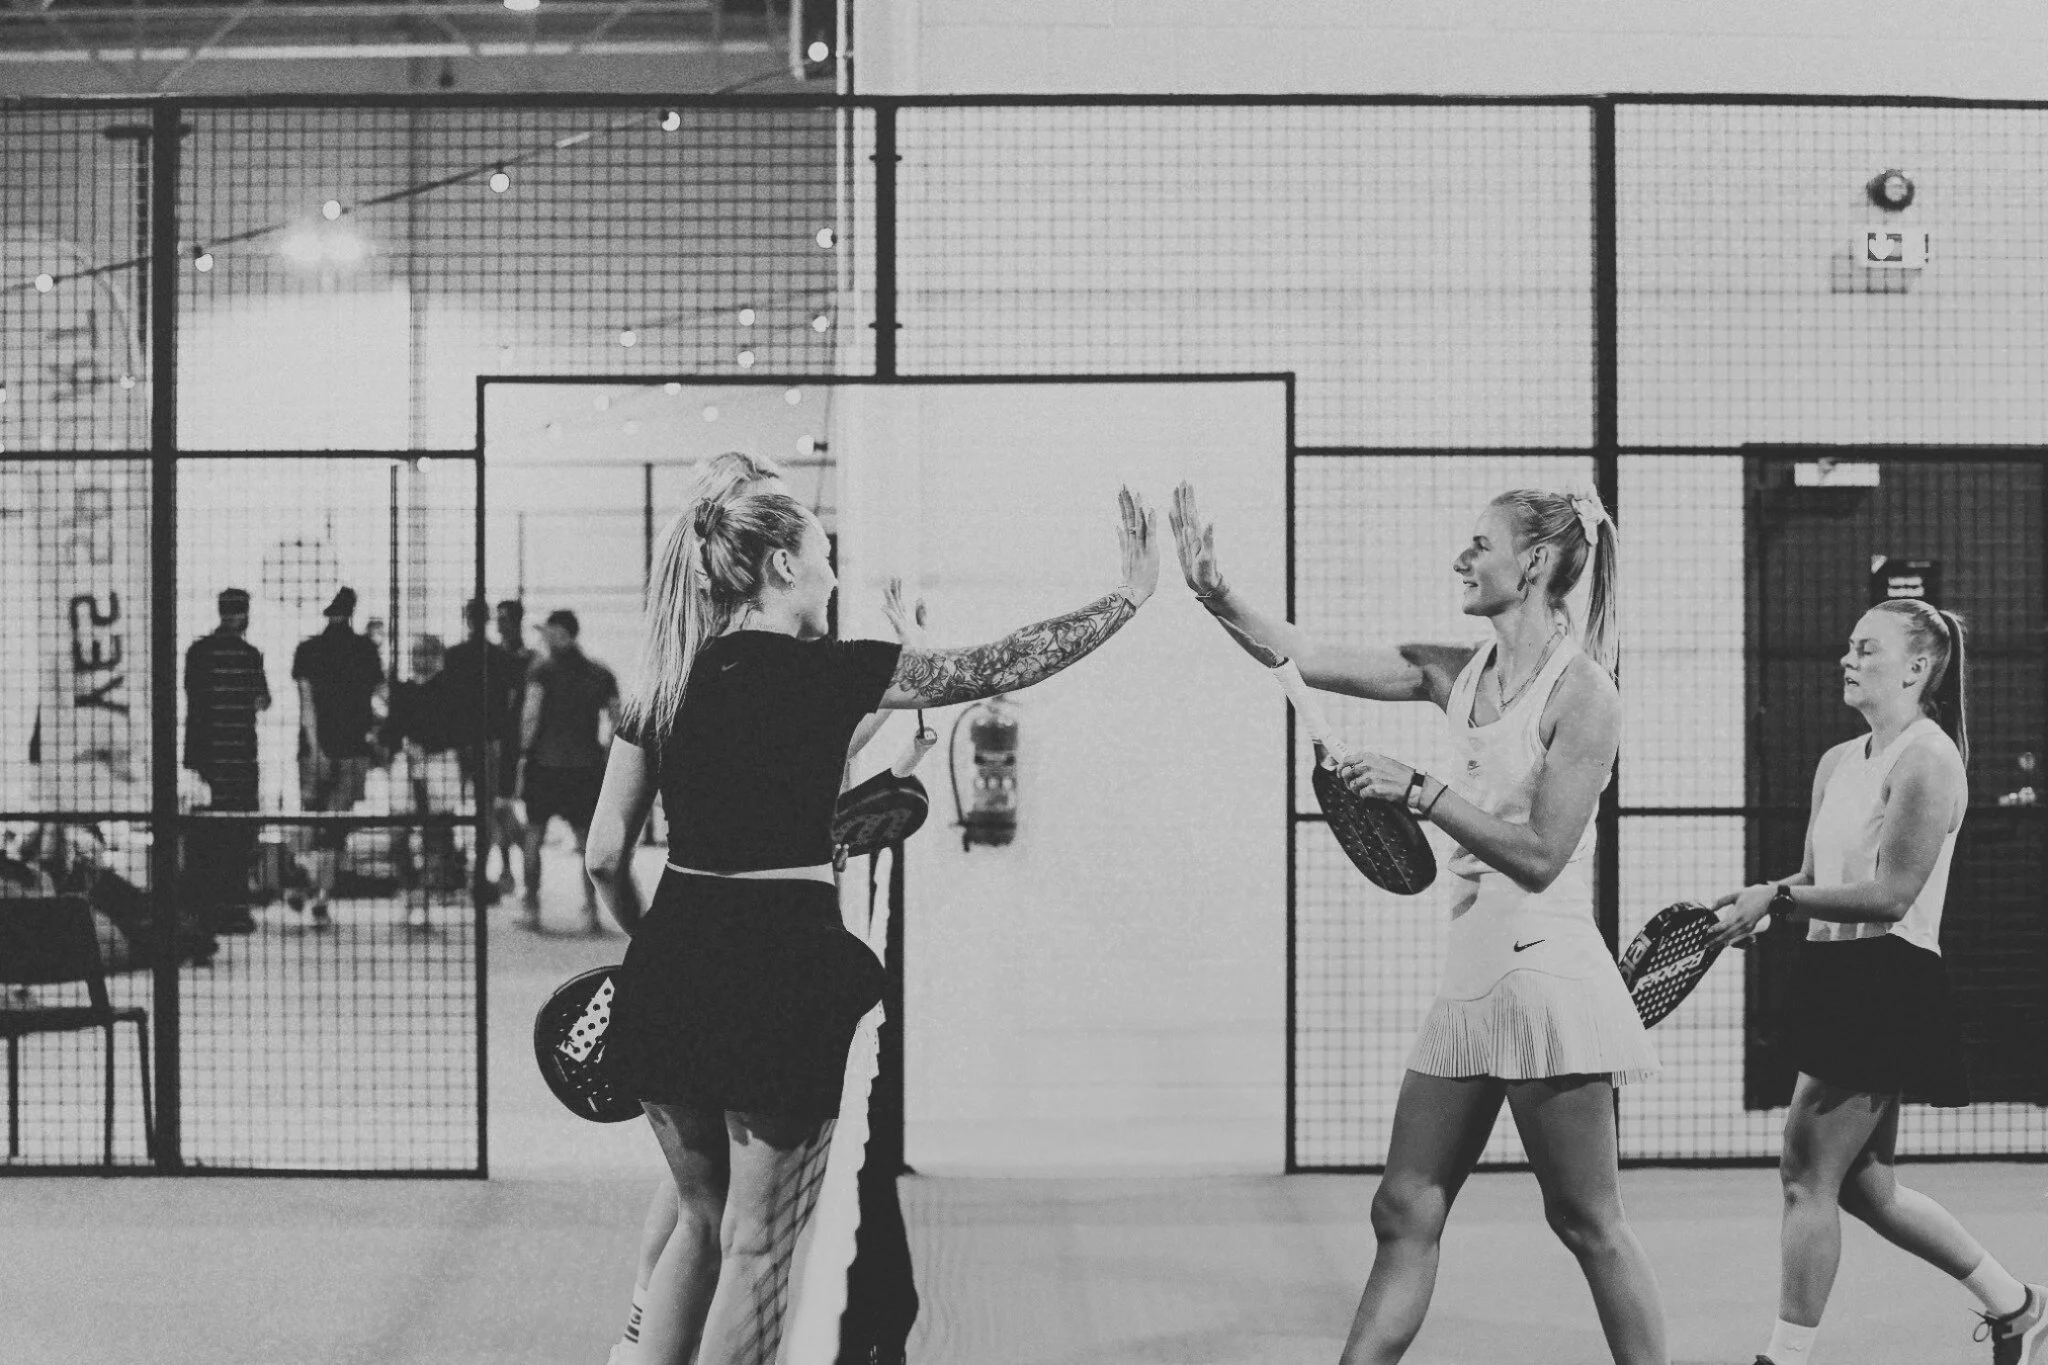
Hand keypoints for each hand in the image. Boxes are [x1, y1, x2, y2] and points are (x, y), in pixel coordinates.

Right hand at [882, 577, 927, 647]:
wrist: (919, 658)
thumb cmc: (920, 644)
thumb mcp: (923, 625)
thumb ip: (921, 612)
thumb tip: (920, 598)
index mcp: (905, 619)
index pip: (900, 600)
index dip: (898, 589)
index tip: (898, 577)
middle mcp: (901, 620)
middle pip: (896, 601)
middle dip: (895, 589)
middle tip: (893, 576)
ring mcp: (900, 625)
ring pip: (894, 609)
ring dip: (889, 598)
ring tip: (885, 587)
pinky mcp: (901, 631)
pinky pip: (894, 621)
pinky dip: (889, 614)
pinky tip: (883, 607)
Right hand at [1115, 485, 1159, 606]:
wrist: (1134, 592)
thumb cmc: (1133, 577)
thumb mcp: (1125, 556)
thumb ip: (1121, 540)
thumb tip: (1117, 526)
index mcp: (1129, 540)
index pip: (1126, 517)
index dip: (1124, 503)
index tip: (1122, 490)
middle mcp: (1132, 540)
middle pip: (1129, 516)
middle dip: (1126, 500)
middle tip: (1123, 484)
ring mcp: (1140, 545)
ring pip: (1137, 522)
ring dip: (1137, 506)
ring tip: (1135, 491)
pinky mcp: (1150, 551)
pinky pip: (1150, 534)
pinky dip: (1150, 521)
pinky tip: (1150, 509)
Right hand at [1167, 481, 1227, 600]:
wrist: (1205, 584)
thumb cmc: (1207, 573)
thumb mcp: (1208, 556)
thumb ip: (1209, 539)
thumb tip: (1211, 521)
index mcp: (1195, 535)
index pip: (1191, 512)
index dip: (1189, 498)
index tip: (1186, 484)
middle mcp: (1191, 534)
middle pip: (1186, 511)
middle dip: (1184, 496)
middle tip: (1182, 481)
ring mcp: (1187, 539)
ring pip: (1181, 517)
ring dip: (1178, 503)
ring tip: (1176, 490)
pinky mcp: (1182, 545)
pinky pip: (1175, 528)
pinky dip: (1173, 518)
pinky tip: (1171, 511)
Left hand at [1334, 752, 1415, 803]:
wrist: (1411, 784)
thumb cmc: (1397, 773)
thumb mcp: (1381, 761)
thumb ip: (1366, 761)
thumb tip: (1348, 766)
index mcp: (1369, 756)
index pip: (1346, 760)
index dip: (1340, 768)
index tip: (1339, 774)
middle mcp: (1368, 764)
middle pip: (1346, 774)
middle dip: (1348, 781)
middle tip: (1353, 786)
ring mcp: (1370, 777)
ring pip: (1352, 785)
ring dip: (1356, 790)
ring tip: (1365, 790)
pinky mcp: (1373, 789)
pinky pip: (1361, 794)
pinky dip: (1364, 796)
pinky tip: (1371, 794)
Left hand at [1709, 884, 1776, 949]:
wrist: (1769, 898)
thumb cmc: (1751, 894)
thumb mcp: (1735, 895)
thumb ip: (1721, 901)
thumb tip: (1710, 908)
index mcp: (1740, 914)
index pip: (1726, 924)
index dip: (1716, 928)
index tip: (1707, 931)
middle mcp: (1744, 923)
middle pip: (1728, 934)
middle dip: (1717, 940)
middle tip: (1706, 945)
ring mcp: (1748, 927)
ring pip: (1733, 937)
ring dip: (1722, 942)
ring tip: (1712, 946)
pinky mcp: (1750, 928)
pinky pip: (1738, 936)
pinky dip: (1730, 940)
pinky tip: (1722, 943)